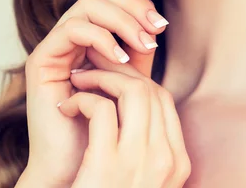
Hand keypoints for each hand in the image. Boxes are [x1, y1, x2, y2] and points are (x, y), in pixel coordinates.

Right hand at [18, 0, 168, 186]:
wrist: (84, 163)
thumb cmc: (112, 123)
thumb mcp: (134, 75)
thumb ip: (139, 43)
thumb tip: (157, 13)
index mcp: (90, 31)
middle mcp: (69, 33)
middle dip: (133, 3)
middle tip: (156, 27)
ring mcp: (55, 44)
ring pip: (88, 4)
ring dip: (123, 19)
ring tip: (144, 44)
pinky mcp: (42, 59)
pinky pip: (72, 28)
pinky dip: (102, 37)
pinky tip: (121, 58)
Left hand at [58, 47, 191, 187]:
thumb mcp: (139, 176)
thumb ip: (144, 144)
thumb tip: (134, 100)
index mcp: (176, 165)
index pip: (164, 100)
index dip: (136, 79)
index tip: (111, 76)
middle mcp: (165, 161)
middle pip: (151, 89)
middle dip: (119, 71)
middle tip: (92, 69)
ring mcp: (140, 163)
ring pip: (132, 90)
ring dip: (101, 77)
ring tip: (80, 81)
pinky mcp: (108, 165)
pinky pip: (101, 108)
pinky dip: (83, 98)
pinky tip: (69, 105)